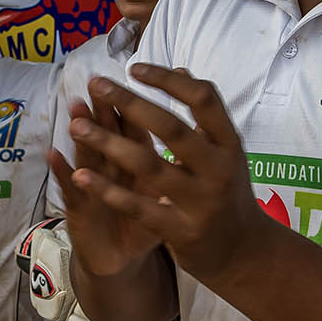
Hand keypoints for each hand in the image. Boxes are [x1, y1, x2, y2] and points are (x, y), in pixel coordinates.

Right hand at [51, 93, 163, 277]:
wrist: (120, 262)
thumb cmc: (147, 226)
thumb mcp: (167, 198)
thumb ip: (178, 167)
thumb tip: (202, 130)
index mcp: (134, 164)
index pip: (136, 129)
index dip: (136, 106)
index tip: (139, 77)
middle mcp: (110, 170)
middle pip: (109, 135)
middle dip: (106, 110)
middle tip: (100, 83)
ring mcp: (91, 188)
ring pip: (87, 155)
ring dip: (81, 133)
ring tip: (74, 110)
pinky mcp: (78, 211)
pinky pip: (69, 190)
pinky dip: (60, 172)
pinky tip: (53, 154)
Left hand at [68, 66, 267, 286]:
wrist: (245, 252)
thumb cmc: (228, 192)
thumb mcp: (226, 152)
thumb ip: (204, 116)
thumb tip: (181, 69)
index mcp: (230, 143)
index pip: (203, 98)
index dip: (168, 80)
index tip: (133, 68)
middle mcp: (218, 169)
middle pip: (171, 127)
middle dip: (129, 102)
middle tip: (95, 83)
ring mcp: (200, 201)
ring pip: (148, 165)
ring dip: (108, 143)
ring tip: (76, 125)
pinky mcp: (180, 230)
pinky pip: (137, 206)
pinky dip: (107, 190)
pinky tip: (80, 175)